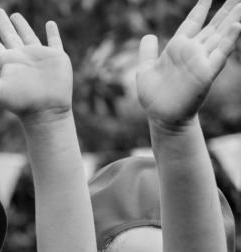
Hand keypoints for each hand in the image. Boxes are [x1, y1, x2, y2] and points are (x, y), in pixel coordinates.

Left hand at [0, 10, 71, 123]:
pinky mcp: (56, 57)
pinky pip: (54, 41)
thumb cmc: (22, 104)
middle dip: (2, 23)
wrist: (47, 111)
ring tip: (15, 15)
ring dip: (22, 26)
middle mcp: (21, 57)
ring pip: (28, 36)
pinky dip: (52, 33)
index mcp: (7, 63)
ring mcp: (38, 56)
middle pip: (8, 36)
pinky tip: (49, 24)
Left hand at [137, 0, 240, 127]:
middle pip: (211, 26)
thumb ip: (147, 52)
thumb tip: (148, 36)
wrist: (162, 117)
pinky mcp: (206, 73)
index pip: (192, 24)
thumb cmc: (154, 96)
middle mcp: (192, 52)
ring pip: (219, 35)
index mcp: (177, 48)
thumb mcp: (145, 69)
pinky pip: (220, 54)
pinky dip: (229, 40)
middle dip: (224, 11)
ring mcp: (200, 61)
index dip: (200, 10)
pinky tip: (237, 26)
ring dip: (231, 20)